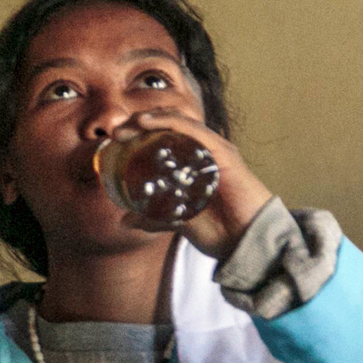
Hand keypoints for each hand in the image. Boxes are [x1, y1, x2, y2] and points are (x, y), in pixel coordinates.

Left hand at [114, 109, 272, 260]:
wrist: (249, 243)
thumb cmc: (221, 231)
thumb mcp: (178, 223)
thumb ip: (154, 218)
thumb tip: (125, 220)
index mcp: (194, 164)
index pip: (164, 137)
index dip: (138, 134)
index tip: (114, 141)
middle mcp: (204, 152)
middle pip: (168, 126)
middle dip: (140, 123)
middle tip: (116, 133)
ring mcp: (215, 151)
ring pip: (179, 122)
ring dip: (151, 119)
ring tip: (129, 125)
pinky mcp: (224, 154)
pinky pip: (195, 131)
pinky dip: (170, 123)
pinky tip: (149, 123)